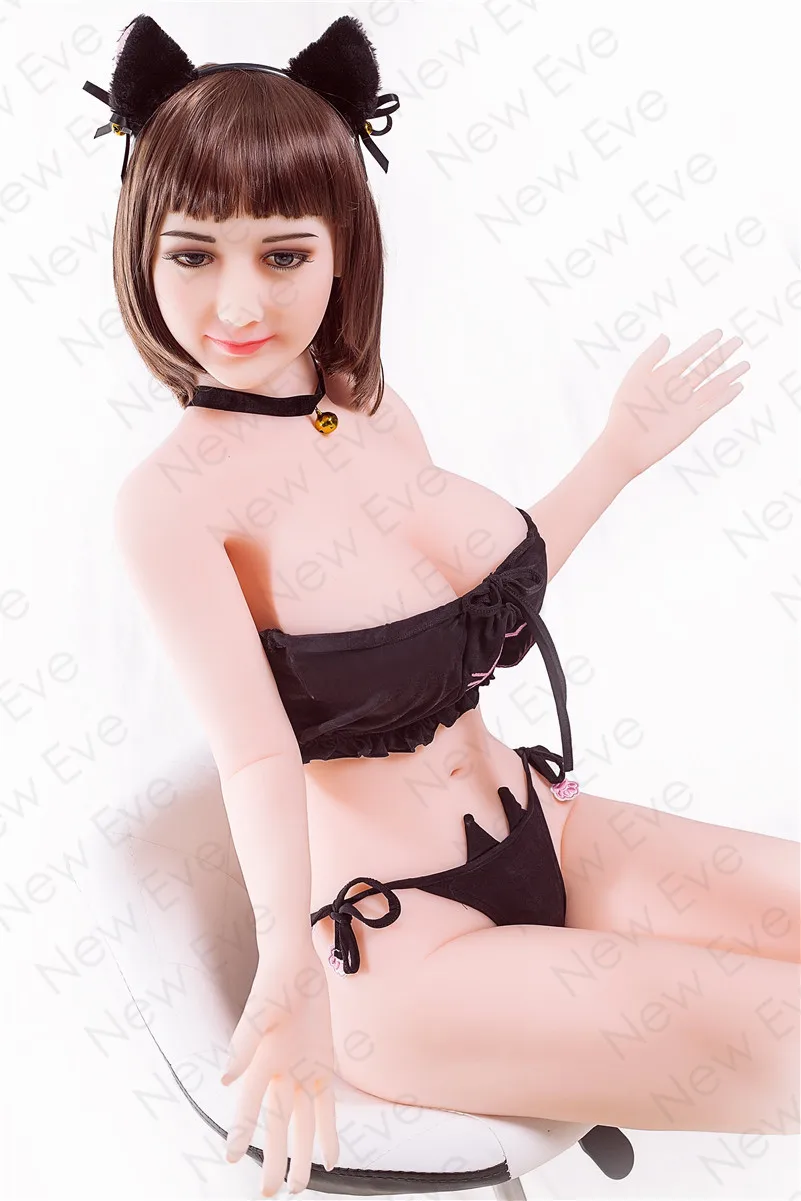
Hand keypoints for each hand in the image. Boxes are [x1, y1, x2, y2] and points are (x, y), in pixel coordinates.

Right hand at [222, 946, 338, 1196]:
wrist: (296, 966)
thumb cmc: (274, 984)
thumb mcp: (260, 1011)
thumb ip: (243, 1044)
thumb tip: (227, 1078)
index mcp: (261, 1064)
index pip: (249, 1105)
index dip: (241, 1132)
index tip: (230, 1157)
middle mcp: (280, 1075)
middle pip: (276, 1126)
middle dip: (272, 1159)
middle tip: (268, 1194)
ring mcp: (302, 1073)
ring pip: (301, 1125)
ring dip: (300, 1155)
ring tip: (297, 1188)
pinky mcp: (322, 1068)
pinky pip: (327, 1109)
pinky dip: (328, 1134)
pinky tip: (331, 1160)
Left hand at [601, 329, 750, 478]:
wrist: (625, 444)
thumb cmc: (625, 411)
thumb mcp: (635, 378)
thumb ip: (650, 357)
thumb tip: (667, 337)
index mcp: (663, 377)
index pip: (689, 356)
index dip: (704, 344)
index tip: (719, 332)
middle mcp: (677, 390)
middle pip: (705, 368)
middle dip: (721, 354)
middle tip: (738, 340)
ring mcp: (686, 405)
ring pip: (713, 386)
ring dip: (728, 375)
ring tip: (745, 364)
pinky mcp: (692, 421)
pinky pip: (712, 406)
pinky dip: (725, 396)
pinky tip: (738, 386)